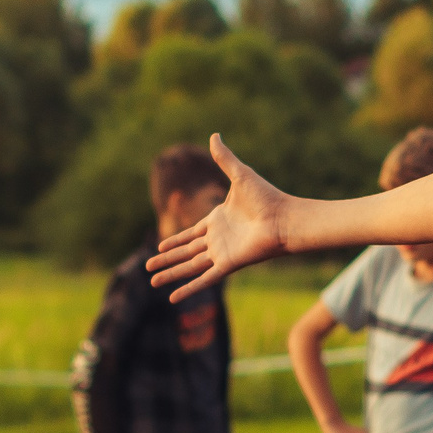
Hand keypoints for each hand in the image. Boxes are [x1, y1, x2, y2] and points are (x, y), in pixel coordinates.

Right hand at [148, 134, 286, 300]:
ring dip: (171, 274)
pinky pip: (203, 279)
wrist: (285, 218)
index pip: (191, 234)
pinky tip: (173, 298)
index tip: (160, 245)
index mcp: (218, 220)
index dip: (175, 240)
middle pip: (186, 252)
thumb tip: (214, 134)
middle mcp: (218, 239)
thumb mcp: (240, 174)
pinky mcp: (227, 265)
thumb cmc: (267, 197)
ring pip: (189, 267)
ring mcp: (221, 253)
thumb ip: (224, 158)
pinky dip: (188, 289)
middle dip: (166, 259)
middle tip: (148, 266)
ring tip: (151, 281)